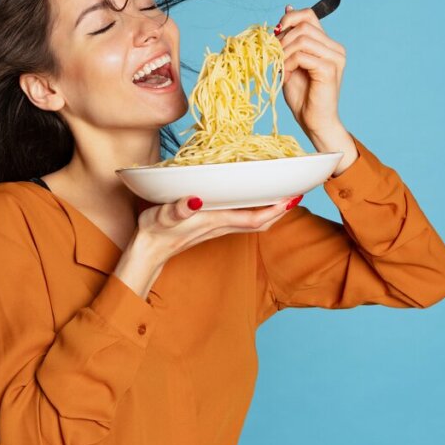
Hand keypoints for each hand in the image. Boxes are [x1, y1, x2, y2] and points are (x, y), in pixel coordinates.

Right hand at [137, 194, 302, 262]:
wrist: (148, 252)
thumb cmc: (155, 231)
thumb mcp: (163, 216)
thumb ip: (178, 209)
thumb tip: (195, 200)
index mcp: (215, 221)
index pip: (255, 218)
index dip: (276, 210)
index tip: (293, 197)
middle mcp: (221, 226)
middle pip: (261, 222)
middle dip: (281, 210)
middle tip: (297, 193)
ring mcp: (218, 227)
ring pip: (253, 221)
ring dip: (270, 210)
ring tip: (282, 194)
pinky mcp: (212, 226)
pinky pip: (242, 219)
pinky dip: (255, 210)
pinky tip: (254, 199)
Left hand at [274, 3, 346, 136]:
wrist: (314, 122)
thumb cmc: (303, 96)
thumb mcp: (291, 61)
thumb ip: (290, 38)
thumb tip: (287, 7)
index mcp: (328, 44)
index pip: (309, 15)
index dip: (289, 19)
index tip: (276, 34)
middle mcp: (335, 48)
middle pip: (303, 26)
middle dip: (282, 39)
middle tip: (274, 56)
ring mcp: (335, 58)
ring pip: (302, 39)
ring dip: (284, 53)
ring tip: (280, 68)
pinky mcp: (329, 69)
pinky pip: (302, 56)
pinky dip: (288, 63)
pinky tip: (286, 75)